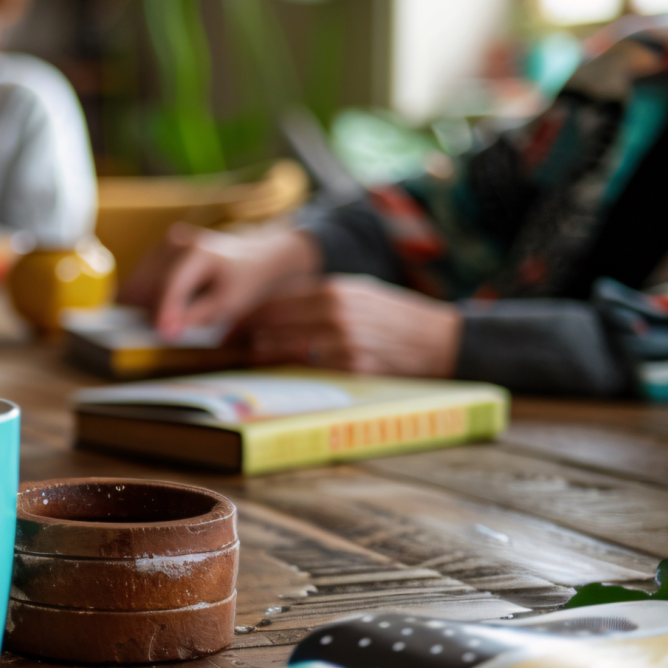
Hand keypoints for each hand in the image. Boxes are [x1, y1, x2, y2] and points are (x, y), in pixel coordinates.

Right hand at [119, 224, 320, 339]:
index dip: (164, 311)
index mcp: (198, 252)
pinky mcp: (161, 248)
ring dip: (145, 303)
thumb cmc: (244, 282)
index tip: (160, 333)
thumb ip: (195, 316)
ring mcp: (166, 243)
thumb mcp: (226, 305)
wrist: (255, 257)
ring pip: (140, 280)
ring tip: (163, 321)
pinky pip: (144, 276)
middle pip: (148, 282)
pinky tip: (161, 306)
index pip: (171, 284)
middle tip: (161, 333)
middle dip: (149, 310)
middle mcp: (177, 242)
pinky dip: (148, 295)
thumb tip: (165, 330)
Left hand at [228, 274, 460, 376]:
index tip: (227, 329)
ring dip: (258, 357)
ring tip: (244, 361)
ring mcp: (343, 342)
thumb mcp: (359, 294)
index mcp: (334, 290)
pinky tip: (274, 376)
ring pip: (282, 350)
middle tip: (224, 349)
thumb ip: (318, 299)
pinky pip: (307, 372)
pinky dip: (286, 373)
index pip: (273, 302)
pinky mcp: (352, 369)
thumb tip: (273, 312)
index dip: (245, 318)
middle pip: (271, 325)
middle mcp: (335, 313)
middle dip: (243, 338)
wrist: (443, 340)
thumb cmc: (395, 319)